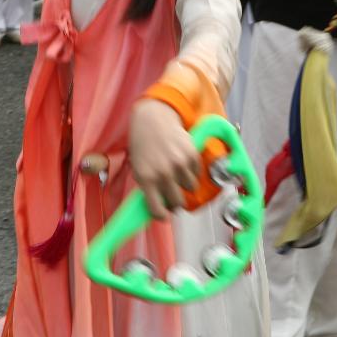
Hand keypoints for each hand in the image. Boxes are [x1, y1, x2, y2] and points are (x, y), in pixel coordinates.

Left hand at [128, 98, 201, 220]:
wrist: (153, 120)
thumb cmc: (143, 147)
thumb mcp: (139, 169)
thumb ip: (149, 188)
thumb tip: (162, 209)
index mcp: (146, 179)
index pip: (157, 210)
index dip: (162, 215)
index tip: (164, 215)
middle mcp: (163, 173)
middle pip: (178, 203)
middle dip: (176, 201)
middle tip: (172, 193)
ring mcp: (179, 164)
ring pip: (190, 188)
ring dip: (185, 184)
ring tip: (177, 173)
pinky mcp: (192, 154)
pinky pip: (197, 173)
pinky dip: (192, 171)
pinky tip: (182, 161)